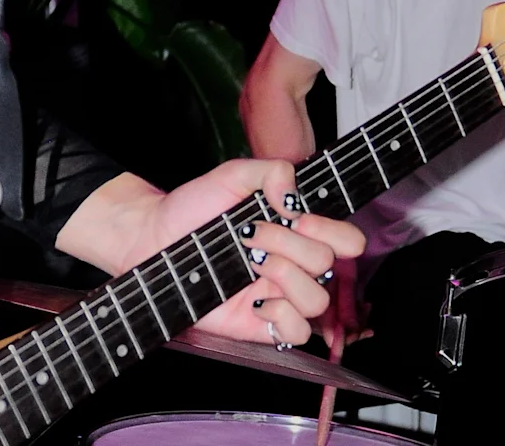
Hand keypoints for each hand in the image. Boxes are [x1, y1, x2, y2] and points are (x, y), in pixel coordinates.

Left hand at [119, 159, 365, 347]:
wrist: (156, 238)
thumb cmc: (195, 207)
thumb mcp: (234, 175)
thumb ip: (271, 171)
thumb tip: (294, 198)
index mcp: (298, 231)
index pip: (348, 240)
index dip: (331, 230)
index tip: (296, 216)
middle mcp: (295, 263)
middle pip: (327, 264)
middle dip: (289, 244)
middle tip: (252, 234)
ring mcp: (281, 295)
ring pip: (317, 300)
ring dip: (285, 276)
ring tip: (251, 262)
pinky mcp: (262, 324)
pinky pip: (297, 333)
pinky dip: (281, 316)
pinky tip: (255, 298)